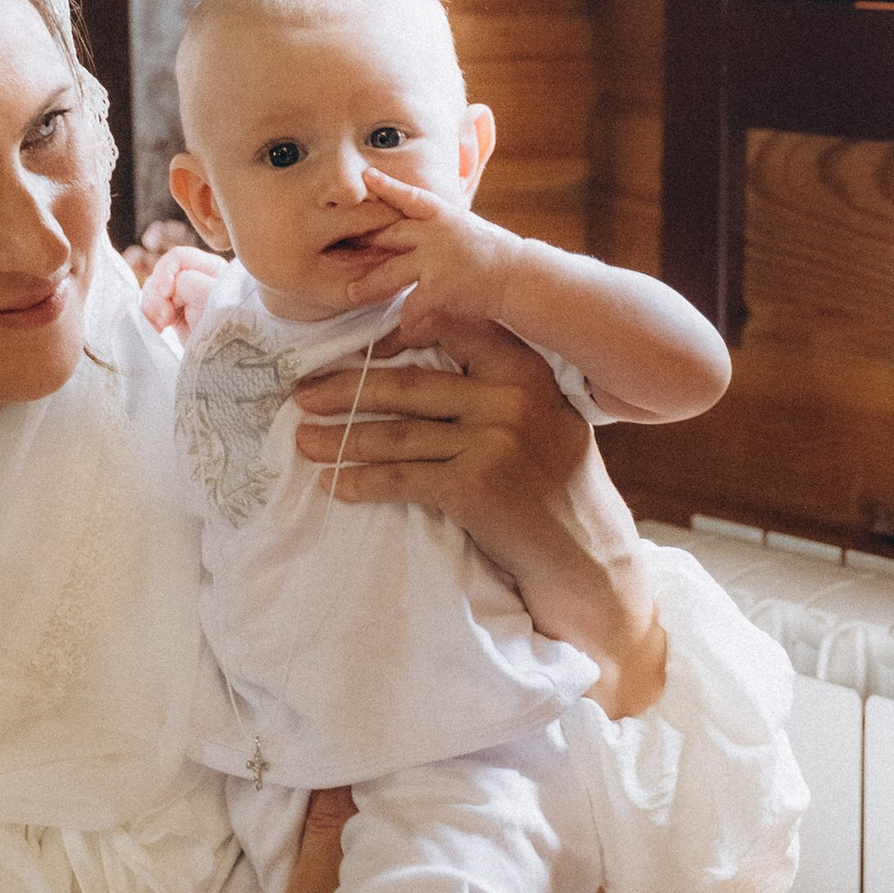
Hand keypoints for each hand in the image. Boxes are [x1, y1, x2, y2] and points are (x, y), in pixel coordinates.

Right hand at [134, 227, 225, 343]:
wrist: (229, 362)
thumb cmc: (229, 326)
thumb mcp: (211, 297)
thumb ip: (189, 281)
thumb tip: (172, 285)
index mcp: (210, 268)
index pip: (178, 257)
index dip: (165, 272)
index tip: (166, 294)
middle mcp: (196, 280)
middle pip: (161, 275)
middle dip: (157, 294)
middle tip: (164, 317)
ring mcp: (184, 299)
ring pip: (153, 291)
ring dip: (151, 307)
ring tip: (161, 326)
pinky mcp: (175, 317)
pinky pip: (152, 309)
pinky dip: (149, 318)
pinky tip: (156, 330)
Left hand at [291, 318, 667, 716]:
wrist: (590, 562)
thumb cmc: (560, 492)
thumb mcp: (545, 421)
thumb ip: (498, 386)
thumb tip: (420, 360)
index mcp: (526, 370)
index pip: (450, 330)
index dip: (392, 336)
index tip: (347, 348)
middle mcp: (511, 397)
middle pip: (409, 384)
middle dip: (348, 389)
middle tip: (303, 395)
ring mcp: (494, 440)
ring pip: (398, 432)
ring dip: (342, 438)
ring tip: (306, 441)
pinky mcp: (475, 486)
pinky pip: (402, 478)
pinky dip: (363, 482)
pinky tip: (337, 485)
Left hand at [331, 165, 518, 323]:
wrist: (520, 277)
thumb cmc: (495, 254)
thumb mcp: (465, 228)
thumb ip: (438, 228)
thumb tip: (415, 228)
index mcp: (443, 215)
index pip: (409, 196)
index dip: (386, 186)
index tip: (366, 177)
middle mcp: (435, 233)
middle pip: (388, 234)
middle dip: (363, 240)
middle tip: (339, 243)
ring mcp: (434, 259)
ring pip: (389, 273)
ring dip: (368, 286)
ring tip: (350, 294)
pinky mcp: (437, 287)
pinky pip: (411, 306)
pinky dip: (406, 321)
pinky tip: (399, 332)